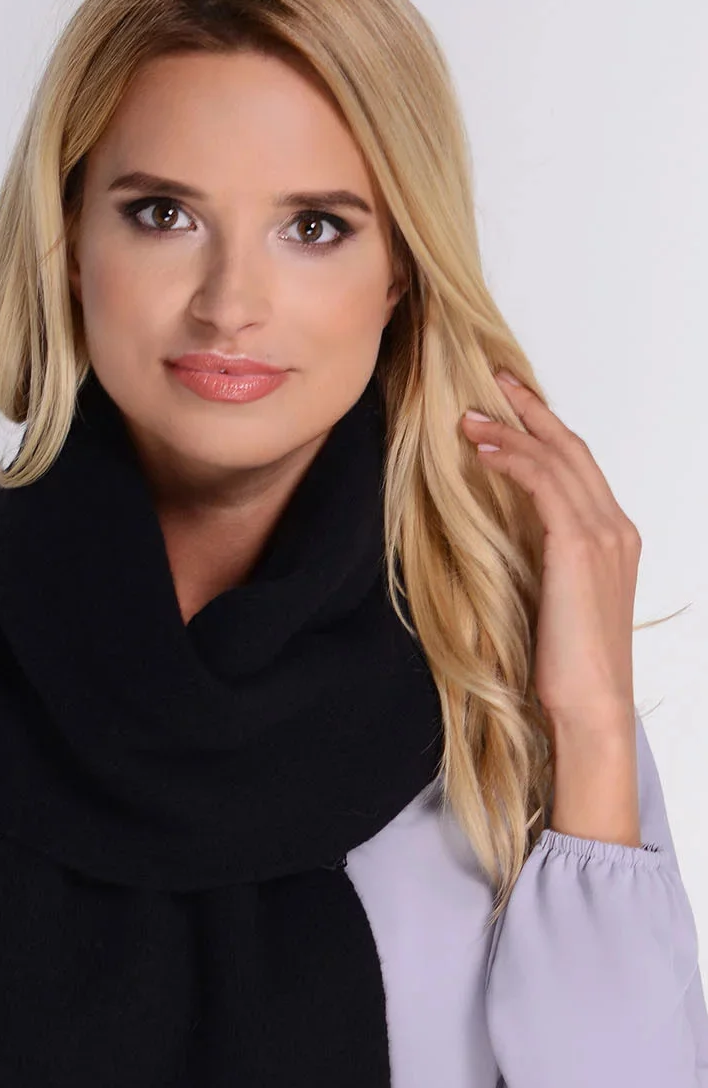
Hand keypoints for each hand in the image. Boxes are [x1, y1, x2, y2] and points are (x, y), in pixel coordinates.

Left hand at [461, 371, 640, 730]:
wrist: (591, 704)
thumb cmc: (568, 667)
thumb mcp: (554, 601)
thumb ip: (542, 563)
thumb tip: (504, 541)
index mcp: (615, 540)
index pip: (579, 469)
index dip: (546, 434)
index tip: (513, 409)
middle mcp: (616, 529)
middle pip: (573, 450)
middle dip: (533, 411)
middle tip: (496, 383)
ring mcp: (603, 535)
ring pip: (557, 460)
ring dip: (512, 432)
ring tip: (471, 416)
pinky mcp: (579, 547)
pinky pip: (543, 484)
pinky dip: (513, 460)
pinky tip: (482, 451)